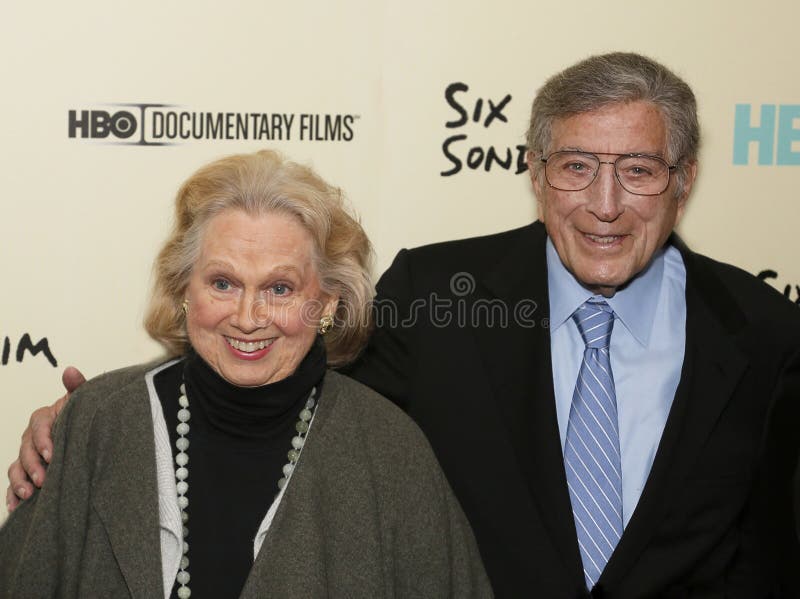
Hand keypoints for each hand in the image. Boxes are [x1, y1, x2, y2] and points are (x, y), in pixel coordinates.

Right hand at [5, 367, 85, 511]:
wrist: (87, 433)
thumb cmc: (83, 415)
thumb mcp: (83, 402)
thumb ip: (77, 387)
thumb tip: (70, 370)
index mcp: (44, 417)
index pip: (38, 426)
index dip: (43, 440)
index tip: (52, 454)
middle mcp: (31, 436)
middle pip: (25, 450)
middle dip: (32, 466)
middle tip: (43, 480)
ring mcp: (26, 455)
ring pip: (16, 469)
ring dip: (19, 483)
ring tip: (29, 495)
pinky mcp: (27, 473)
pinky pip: (14, 485)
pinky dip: (13, 496)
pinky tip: (17, 508)